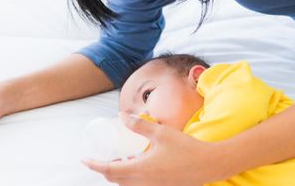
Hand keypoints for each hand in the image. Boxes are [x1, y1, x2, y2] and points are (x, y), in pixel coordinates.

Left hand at [82, 113, 224, 185]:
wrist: (210, 165)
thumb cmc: (186, 148)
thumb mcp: (161, 133)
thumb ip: (139, 125)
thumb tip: (121, 115)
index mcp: (141, 170)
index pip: (109, 170)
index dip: (94, 165)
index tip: (84, 159)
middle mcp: (145, 183)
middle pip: (116, 180)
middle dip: (105, 170)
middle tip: (100, 157)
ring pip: (127, 184)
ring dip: (119, 174)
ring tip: (119, 158)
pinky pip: (139, 185)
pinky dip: (131, 177)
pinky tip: (136, 163)